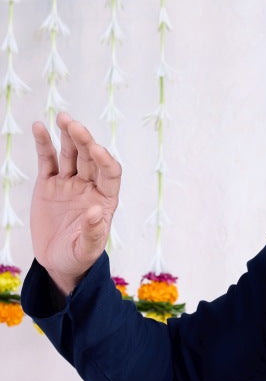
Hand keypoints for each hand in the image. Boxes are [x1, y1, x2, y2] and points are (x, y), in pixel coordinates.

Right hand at [30, 112, 122, 296]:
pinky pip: (47, 160)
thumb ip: (93, 233)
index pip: (110, 173)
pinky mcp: (48, 183)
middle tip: (73, 126)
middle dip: (84, 141)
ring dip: (68, 136)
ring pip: (71, 154)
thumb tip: (95, 211)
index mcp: (105, 200)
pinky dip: (44, 144)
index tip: (96, 150)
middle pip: (89, 158)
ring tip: (63, 119)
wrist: (57, 262)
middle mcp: (89, 187)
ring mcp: (69, 183)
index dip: (105, 160)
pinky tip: (40, 127)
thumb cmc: (78, 258)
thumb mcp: (86, 250)